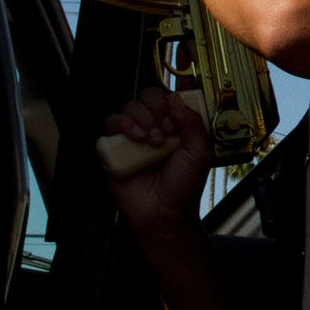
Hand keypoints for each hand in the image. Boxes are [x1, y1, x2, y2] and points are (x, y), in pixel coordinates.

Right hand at [103, 84, 212, 240]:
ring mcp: (133, 138)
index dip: (170, 103)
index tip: (176, 122)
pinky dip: (122, 125)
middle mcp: (153, 128)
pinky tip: (135, 138)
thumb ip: (192, 122)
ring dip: (141, 118)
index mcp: (175, 126)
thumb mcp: (199, 152)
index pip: (167, 97)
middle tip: (164, 133)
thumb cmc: (183, 186)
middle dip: (155, 110)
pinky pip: (110, 125)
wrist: (163, 213)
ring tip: (152, 140)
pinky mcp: (115, 149)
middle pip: (146, 97)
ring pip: (128, 107)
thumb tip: (176, 98)